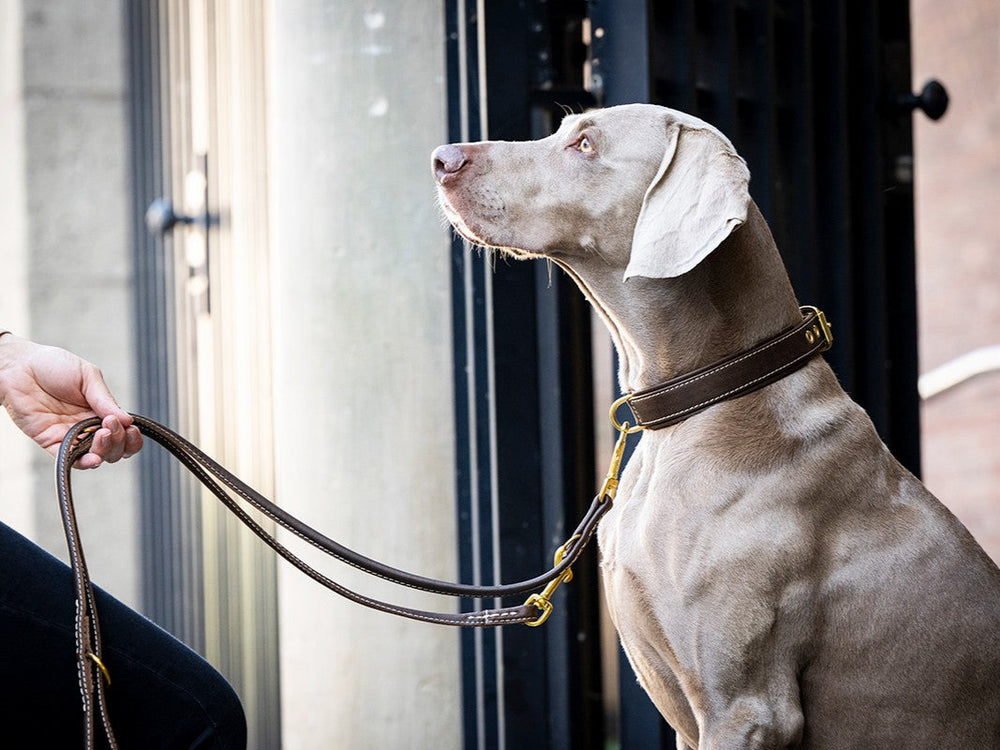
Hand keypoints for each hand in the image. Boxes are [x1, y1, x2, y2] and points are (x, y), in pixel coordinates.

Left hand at [0, 334, 142, 468]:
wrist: (19, 366)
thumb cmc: (53, 365)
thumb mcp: (88, 376)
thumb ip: (105, 400)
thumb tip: (128, 420)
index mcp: (100, 411)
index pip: (124, 433)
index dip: (131, 436)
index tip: (130, 426)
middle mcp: (88, 426)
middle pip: (114, 449)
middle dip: (119, 442)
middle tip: (110, 425)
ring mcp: (70, 435)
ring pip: (95, 456)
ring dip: (105, 451)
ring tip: (102, 435)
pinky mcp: (51, 441)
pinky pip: (69, 459)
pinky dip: (84, 462)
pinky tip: (94, 458)